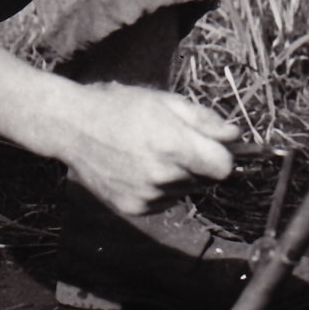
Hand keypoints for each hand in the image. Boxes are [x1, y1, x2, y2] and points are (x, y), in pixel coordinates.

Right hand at [61, 83, 238, 214]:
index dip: (222, 155)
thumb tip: (235, 136)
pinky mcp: (134, 208)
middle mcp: (162, 176)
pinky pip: (164, 201)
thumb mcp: (165, 101)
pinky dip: (159, 188)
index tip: (211, 146)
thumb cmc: (119, 107)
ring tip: (149, 153)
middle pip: (206, 180)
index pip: (224, 168)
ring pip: (185, 191)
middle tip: (172, 142)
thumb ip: (204, 120)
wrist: (73, 127)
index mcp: (174, 145)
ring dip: (177, 175)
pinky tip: (137, 168)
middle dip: (198, 162)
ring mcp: (147, 196)